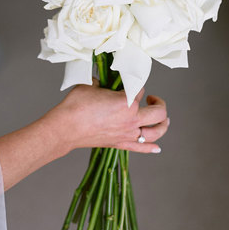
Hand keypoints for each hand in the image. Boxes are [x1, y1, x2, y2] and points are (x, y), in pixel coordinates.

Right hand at [51, 79, 168, 155]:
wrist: (66, 127)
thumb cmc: (76, 105)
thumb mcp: (91, 84)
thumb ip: (103, 82)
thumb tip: (104, 81)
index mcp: (127, 101)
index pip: (140, 89)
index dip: (135, 84)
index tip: (130, 82)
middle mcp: (132, 119)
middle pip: (158, 112)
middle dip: (158, 103)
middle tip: (152, 98)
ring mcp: (128, 134)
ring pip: (156, 132)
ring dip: (163, 125)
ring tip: (163, 119)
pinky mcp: (120, 144)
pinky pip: (142, 148)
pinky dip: (151, 148)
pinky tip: (157, 147)